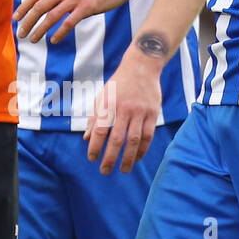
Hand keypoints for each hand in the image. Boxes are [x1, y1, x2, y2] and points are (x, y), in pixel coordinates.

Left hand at [14, 0, 140, 42]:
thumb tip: (49, 1)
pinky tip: (53, 40)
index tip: (16, 18)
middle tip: (20, 33)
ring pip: (51, 16)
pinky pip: (68, 23)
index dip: (23, 7)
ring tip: (33, 40)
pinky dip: (59, 33)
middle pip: (39, 6)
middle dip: (27, 21)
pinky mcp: (87, 7)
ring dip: (39, 30)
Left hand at [85, 51, 161, 174]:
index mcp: (108, 105)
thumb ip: (94, 118)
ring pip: (134, 140)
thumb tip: (86, 138)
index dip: (95, 146)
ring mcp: (140, 111)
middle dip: (110, 158)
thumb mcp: (102, 97)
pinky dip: (143, 149)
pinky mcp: (152, 113)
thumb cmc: (118, 84)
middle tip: (105, 171)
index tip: (92, 158)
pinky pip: (148, 135)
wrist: (141, 67)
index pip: (100, 130)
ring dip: (128, 158)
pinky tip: (138, 158)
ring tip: (123, 169)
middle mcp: (124, 109)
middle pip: (116, 139)